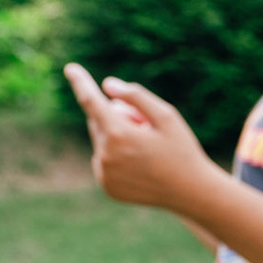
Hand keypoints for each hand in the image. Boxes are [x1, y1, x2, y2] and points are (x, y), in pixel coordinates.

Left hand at [63, 63, 221, 211]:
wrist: (192, 194)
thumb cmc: (183, 151)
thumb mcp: (167, 117)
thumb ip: (136, 96)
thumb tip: (107, 85)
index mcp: (119, 134)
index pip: (91, 101)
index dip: (81, 83)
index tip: (71, 69)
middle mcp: (106, 155)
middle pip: (98, 122)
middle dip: (118, 119)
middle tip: (147, 129)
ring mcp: (105, 173)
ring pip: (101, 142)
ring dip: (118, 139)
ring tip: (147, 152)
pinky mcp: (107, 186)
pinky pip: (103, 162)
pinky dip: (116, 159)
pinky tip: (141, 167)